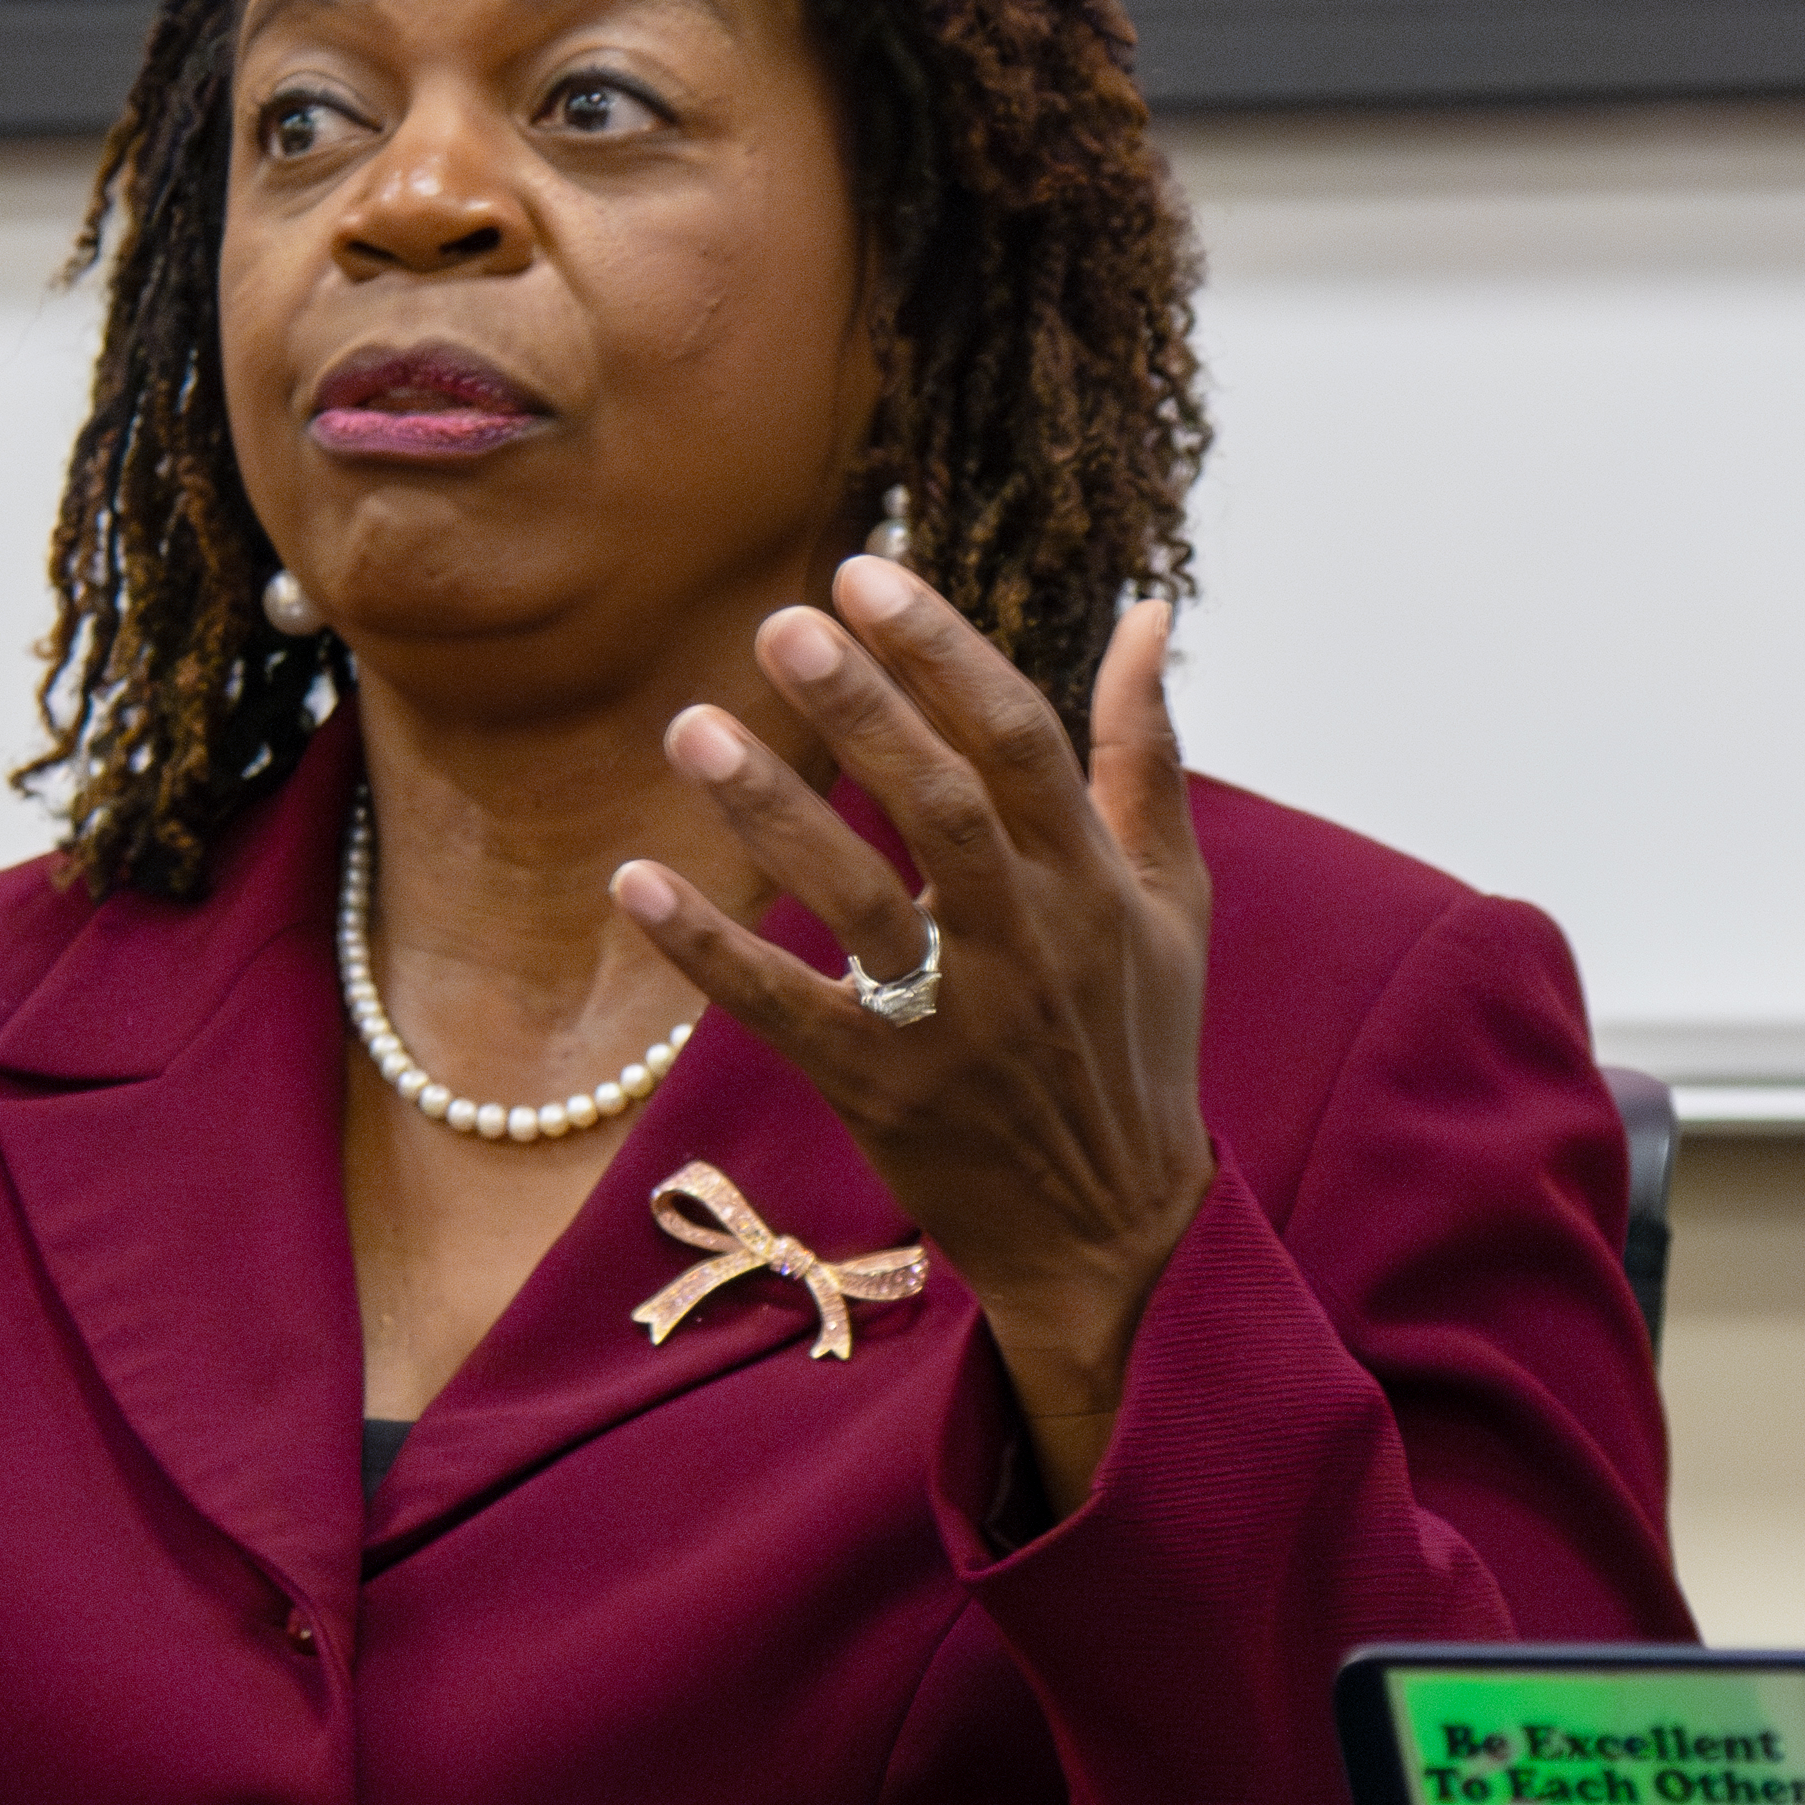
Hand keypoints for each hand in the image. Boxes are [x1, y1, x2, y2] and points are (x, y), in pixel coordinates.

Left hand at [608, 561, 1214, 1499]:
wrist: (1114, 1232)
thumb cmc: (1132, 1042)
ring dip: (770, 810)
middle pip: (937, 804)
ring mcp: (952, 1023)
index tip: (865, 572)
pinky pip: (781, 1009)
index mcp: (1093, 883)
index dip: (942, 651)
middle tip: (778, 623)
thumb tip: (1149, 612)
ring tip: (691, 724)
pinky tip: (634, 881)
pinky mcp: (881, 1090)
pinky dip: (708, 949)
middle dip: (859, 707)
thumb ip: (1145, 753)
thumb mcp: (1170, 899)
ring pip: (855, 900)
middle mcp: (1027, 943)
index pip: (1019, 739)